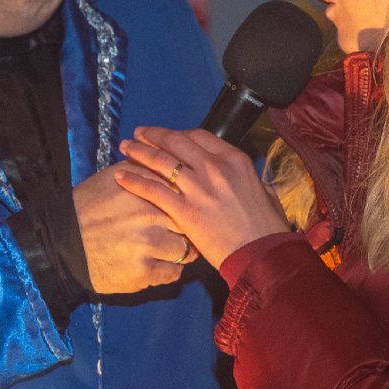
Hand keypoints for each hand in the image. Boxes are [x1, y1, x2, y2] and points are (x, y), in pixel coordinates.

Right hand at [74, 165, 194, 293]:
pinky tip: (158, 264)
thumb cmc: (89, 207)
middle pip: (188, 221)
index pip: (182, 193)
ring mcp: (148, 244)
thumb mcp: (113, 177)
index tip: (183, 208)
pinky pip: (173, 273)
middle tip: (181, 232)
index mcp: (144, 188)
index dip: (185, 202)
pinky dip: (169, 270)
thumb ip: (143, 170)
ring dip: (179, 251)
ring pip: (185, 249)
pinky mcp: (143, 271)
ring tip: (168, 249)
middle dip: (187, 228)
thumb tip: (168, 166)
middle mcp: (149, 214)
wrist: (62, 242)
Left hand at [114, 128, 292, 272]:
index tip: (167, 135)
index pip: (199, 137)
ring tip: (124, 148)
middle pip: (176, 142)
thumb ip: (249, 180)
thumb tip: (245, 178)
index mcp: (234, 160)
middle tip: (139, 134)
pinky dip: (134, 180)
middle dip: (154, 136)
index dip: (178, 133)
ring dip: (139, 151)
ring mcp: (198, 188)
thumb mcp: (265, 193)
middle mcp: (214, 168)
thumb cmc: (267, 229)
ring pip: (161, 161)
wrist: (263, 254)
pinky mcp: (185, 210)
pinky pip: (153, 189)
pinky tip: (121, 176)